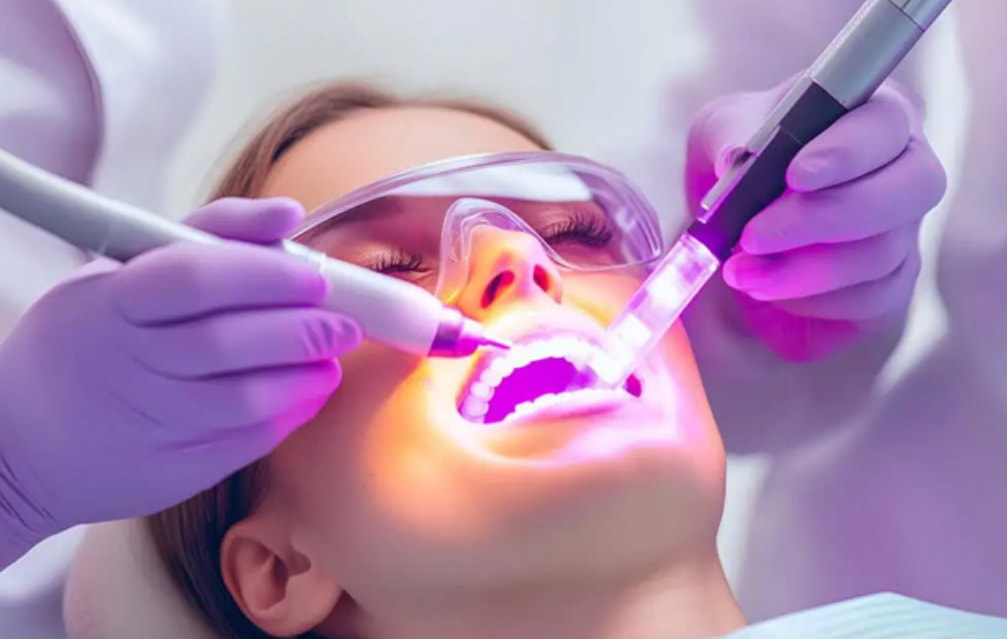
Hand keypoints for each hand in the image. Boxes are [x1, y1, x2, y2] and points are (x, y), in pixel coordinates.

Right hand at [0, 198, 360, 550]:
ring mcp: (148, 423)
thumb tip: (289, 214)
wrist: (18, 447)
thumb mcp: (120, 275)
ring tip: (328, 357)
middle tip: (345, 322)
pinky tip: (306, 392)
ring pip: (248, 400)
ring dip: (306, 376)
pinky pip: (248, 442)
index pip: (196, 277)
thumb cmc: (85, 342)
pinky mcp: (172, 471)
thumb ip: (207, 238)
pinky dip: (290, 415)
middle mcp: (128, 364)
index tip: (314, 278)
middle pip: (230, 342)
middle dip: (304, 330)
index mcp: (110, 303)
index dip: (266, 275)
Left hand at [685, 78, 946, 359]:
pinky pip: (873, 300)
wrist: (736, 221)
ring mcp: (906, 230)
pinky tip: (767, 291)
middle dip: (823, 218)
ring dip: (804, 270)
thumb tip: (734, 158)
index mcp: (874, 115)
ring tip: (740, 272)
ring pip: (883, 253)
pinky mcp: (892, 284)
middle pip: (908, 191)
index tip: (794, 175)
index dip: (846, 151)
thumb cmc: (743, 159)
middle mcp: (905, 169)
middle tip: (752, 236)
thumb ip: (729, 133)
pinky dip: (814, 302)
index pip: (885, 124)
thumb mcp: (723, 129)